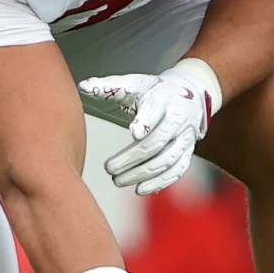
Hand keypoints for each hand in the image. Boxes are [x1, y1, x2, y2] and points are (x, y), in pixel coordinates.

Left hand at [81, 63, 216, 194]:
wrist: (189, 97)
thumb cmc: (156, 91)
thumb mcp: (134, 83)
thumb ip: (109, 87)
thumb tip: (84, 86)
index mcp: (164, 99)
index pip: (156, 110)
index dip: (146, 121)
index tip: (134, 132)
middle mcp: (178, 120)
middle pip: (158, 142)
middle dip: (133, 158)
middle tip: (110, 168)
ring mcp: (185, 138)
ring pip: (167, 160)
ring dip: (143, 174)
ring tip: (119, 180)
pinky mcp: (187, 153)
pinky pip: (176, 171)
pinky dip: (159, 182)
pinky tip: (140, 189)